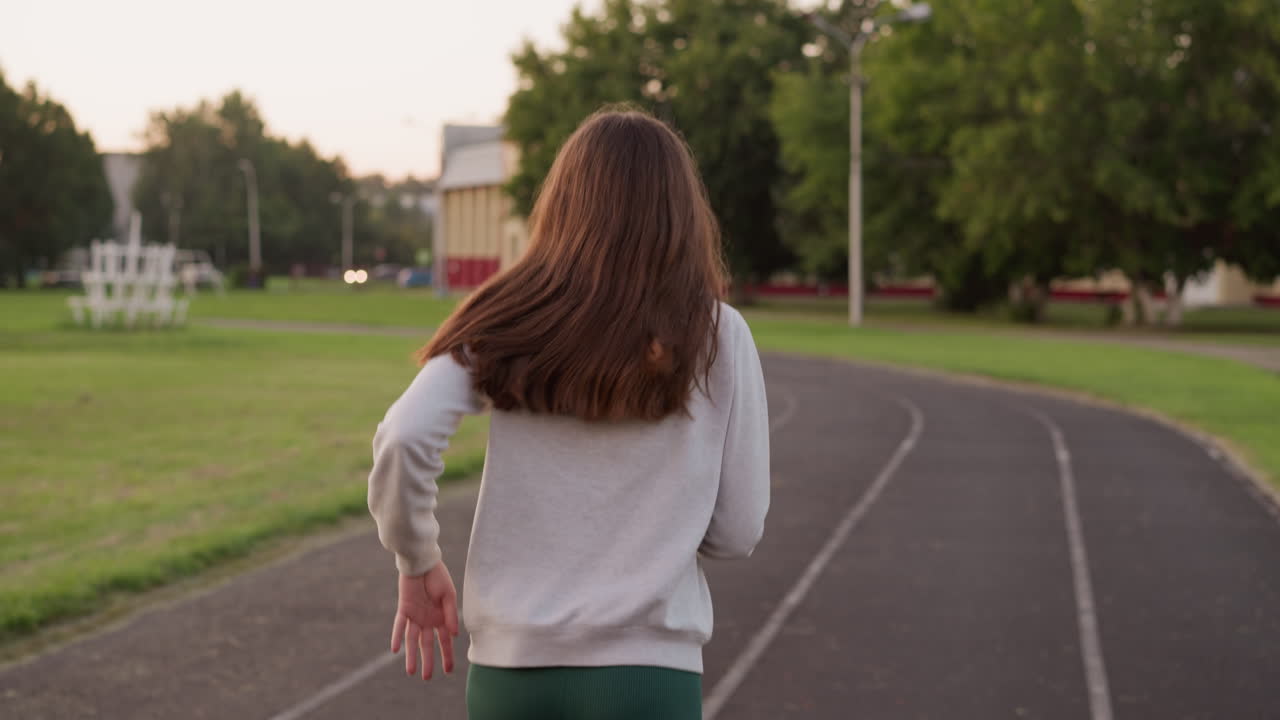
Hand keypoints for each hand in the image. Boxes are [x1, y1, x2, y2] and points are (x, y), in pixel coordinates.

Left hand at [390, 562, 459, 679]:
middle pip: (427, 644)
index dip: (447, 655)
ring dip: (411, 655)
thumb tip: (454, 635)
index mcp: (441, 618)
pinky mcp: (404, 609)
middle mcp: (428, 620)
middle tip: (428, 678)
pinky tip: (396, 649)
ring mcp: (415, 616)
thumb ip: (451, 615)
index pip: (445, 641)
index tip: (449, 670)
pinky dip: (397, 636)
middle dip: (428, 661)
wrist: (423, 562)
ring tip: (411, 672)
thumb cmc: (438, 577)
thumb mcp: (449, 596)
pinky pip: (400, 625)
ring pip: (412, 639)